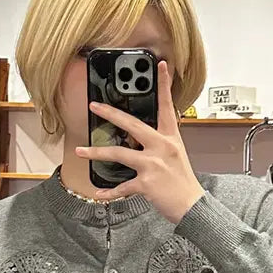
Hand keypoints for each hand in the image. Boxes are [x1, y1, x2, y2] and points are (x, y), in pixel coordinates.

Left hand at [75, 60, 204, 223]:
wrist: (192, 205)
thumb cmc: (182, 182)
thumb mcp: (176, 156)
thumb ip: (159, 144)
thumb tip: (139, 140)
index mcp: (170, 138)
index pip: (167, 107)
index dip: (164, 85)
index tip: (160, 66)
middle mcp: (161, 147)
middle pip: (132, 125)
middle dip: (111, 114)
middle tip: (95, 106)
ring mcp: (153, 164)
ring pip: (119, 153)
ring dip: (96, 153)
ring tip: (81, 151)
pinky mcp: (146, 183)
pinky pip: (122, 187)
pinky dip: (110, 192)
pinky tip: (99, 193)